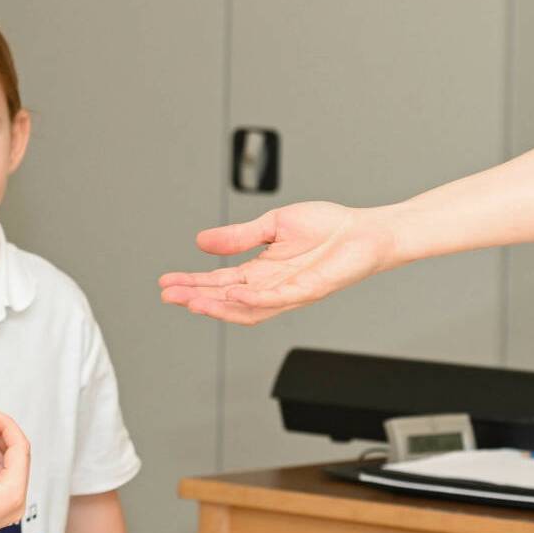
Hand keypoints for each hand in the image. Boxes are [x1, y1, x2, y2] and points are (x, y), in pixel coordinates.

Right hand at [158, 201, 399, 324]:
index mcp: (262, 270)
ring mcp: (290, 291)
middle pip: (227, 298)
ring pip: (247, 307)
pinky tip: (234, 294)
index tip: (166, 282)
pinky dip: (254, 298)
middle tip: (169, 295)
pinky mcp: (309, 289)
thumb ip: (239, 236)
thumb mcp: (273, 224)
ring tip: (192, 301)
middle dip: (196, 297)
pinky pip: (277, 299)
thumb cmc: (329, 228)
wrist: (366, 231)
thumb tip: (202, 241)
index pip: (220, 280)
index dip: (192, 281)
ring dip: (219, 306)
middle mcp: (272, 285)